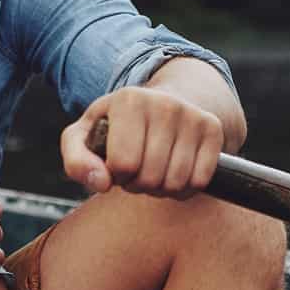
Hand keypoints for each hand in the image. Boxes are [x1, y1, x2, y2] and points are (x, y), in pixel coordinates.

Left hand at [59, 87, 223, 198]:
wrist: (162, 102)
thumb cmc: (117, 126)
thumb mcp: (85, 136)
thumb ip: (77, 161)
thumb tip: (101, 182)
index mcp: (128, 100)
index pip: (123, 165)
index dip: (116, 175)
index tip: (116, 164)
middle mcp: (164, 103)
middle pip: (150, 177)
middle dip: (138, 184)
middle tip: (136, 170)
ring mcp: (192, 115)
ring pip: (176, 182)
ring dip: (161, 189)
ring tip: (153, 170)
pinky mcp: (213, 128)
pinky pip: (200, 181)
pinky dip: (185, 188)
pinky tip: (174, 171)